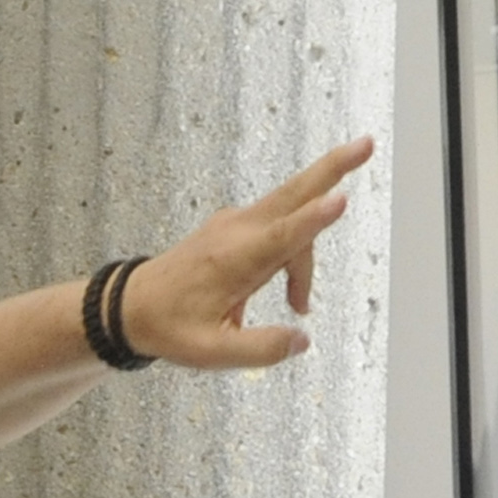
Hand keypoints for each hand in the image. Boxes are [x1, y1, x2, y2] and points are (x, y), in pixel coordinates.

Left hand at [117, 136, 372, 368]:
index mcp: (232, 260)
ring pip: (292, 214)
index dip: (313, 220)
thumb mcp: (210, 352)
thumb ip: (260, 348)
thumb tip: (302, 340)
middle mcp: (237, 233)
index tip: (339, 199)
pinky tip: (289, 292)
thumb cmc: (168, 326)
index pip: (281, 237)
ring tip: (298, 302)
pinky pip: (279, 226)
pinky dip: (294, 251)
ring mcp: (235, 224)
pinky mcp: (236, 227)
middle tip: (367, 145)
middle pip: (294, 194)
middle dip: (332, 170)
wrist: (130, 306)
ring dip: (312, 241)